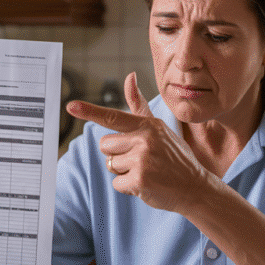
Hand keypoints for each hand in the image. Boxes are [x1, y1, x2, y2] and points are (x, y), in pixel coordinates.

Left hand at [66, 72, 211, 212]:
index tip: (70, 106)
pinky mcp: (140, 180)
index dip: (89, 111)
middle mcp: (144, 139)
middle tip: (142, 160)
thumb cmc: (174, 157)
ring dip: (124, 172)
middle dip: (118, 154)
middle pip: (106, 145)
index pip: (113, 116)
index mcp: (148, 125)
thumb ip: (139, 106)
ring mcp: (142, 160)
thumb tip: (129, 76)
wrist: (194, 187)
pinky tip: (147, 184)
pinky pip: (117, 183)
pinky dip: (128, 188)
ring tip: (147, 172)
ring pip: (111, 164)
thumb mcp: (159, 128)